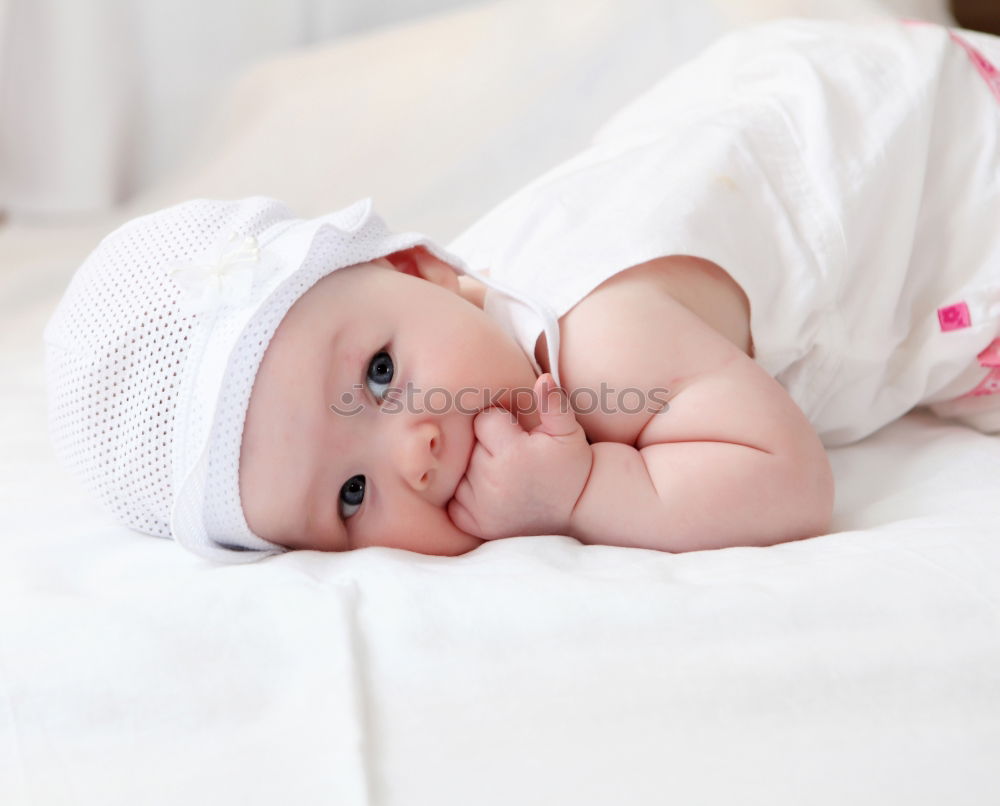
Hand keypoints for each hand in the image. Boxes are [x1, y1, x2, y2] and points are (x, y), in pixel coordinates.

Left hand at [448, 373, 592, 539]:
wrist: (576, 511)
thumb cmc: (571, 466)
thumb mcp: (569, 433)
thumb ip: (554, 403)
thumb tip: (544, 379)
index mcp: (512, 454)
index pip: (484, 420)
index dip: (501, 423)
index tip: (518, 435)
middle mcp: (491, 481)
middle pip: (469, 445)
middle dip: (487, 446)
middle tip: (512, 457)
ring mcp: (480, 506)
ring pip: (458, 470)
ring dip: (473, 469)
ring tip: (503, 475)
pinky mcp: (474, 524)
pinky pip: (453, 499)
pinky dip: (466, 495)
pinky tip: (490, 493)